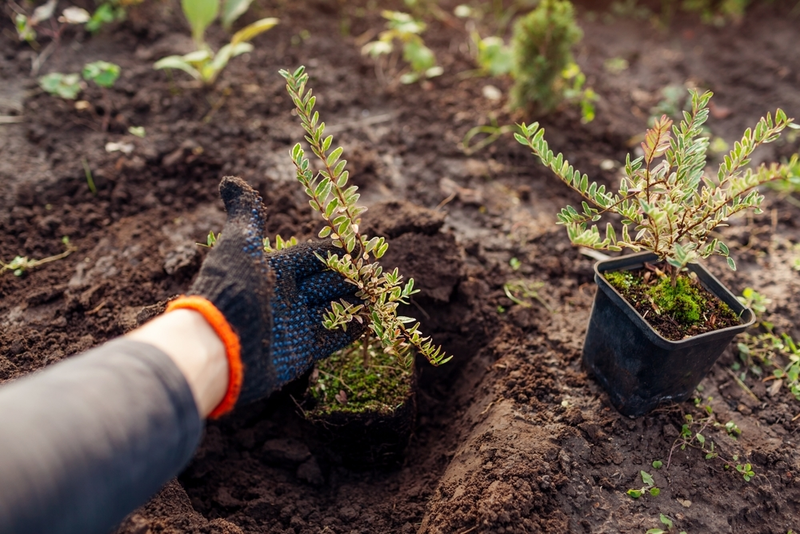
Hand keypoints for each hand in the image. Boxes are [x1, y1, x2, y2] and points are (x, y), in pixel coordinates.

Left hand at [186, 177, 362, 409]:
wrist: (218, 347)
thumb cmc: (231, 289)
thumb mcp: (239, 244)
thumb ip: (245, 214)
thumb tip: (230, 181)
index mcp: (274, 269)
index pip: (315, 255)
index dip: (338, 250)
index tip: (364, 245)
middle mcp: (286, 296)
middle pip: (328, 281)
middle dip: (351, 276)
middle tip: (376, 273)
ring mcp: (295, 324)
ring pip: (334, 308)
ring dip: (355, 301)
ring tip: (377, 294)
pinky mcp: (301, 352)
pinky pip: (333, 338)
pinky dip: (350, 328)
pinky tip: (367, 320)